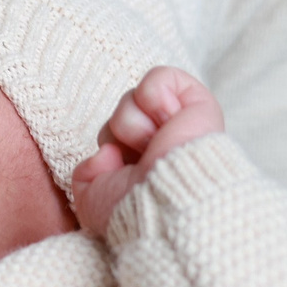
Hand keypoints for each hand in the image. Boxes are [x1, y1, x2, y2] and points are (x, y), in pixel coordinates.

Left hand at [71, 66, 225, 235]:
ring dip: (134, 124)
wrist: (167, 204)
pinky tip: (167, 122)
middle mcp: (164, 141)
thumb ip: (87, 174)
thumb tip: (107, 153)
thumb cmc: (135, 210)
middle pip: (120, 113)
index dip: (110, 148)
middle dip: (120, 134)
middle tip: (142, 159)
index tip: (123, 172)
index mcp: (144, 163)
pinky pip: (159, 77)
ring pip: (132, 97)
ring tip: (155, 145)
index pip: (111, 135)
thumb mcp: (95, 201)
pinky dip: (154, 97)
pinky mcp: (198, 102)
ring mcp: (181, 121)